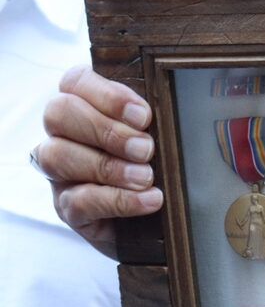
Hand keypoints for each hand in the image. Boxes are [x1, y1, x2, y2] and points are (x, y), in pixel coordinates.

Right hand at [35, 65, 162, 256]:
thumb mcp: (152, 137)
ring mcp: (59, 173)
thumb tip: (164, 112)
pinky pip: (79, 200)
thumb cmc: (151, 168)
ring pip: (58, 156)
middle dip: (106, 129)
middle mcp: (61, 135)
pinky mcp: (66, 208)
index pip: (74, 82)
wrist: (150, 224)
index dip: (107, 95)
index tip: (144, 116)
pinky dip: (118, 200)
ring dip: (108, 166)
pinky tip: (149, 200)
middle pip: (58, 113)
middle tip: (145, 149)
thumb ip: (149, 121)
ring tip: (146, 177)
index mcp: (82, 107)